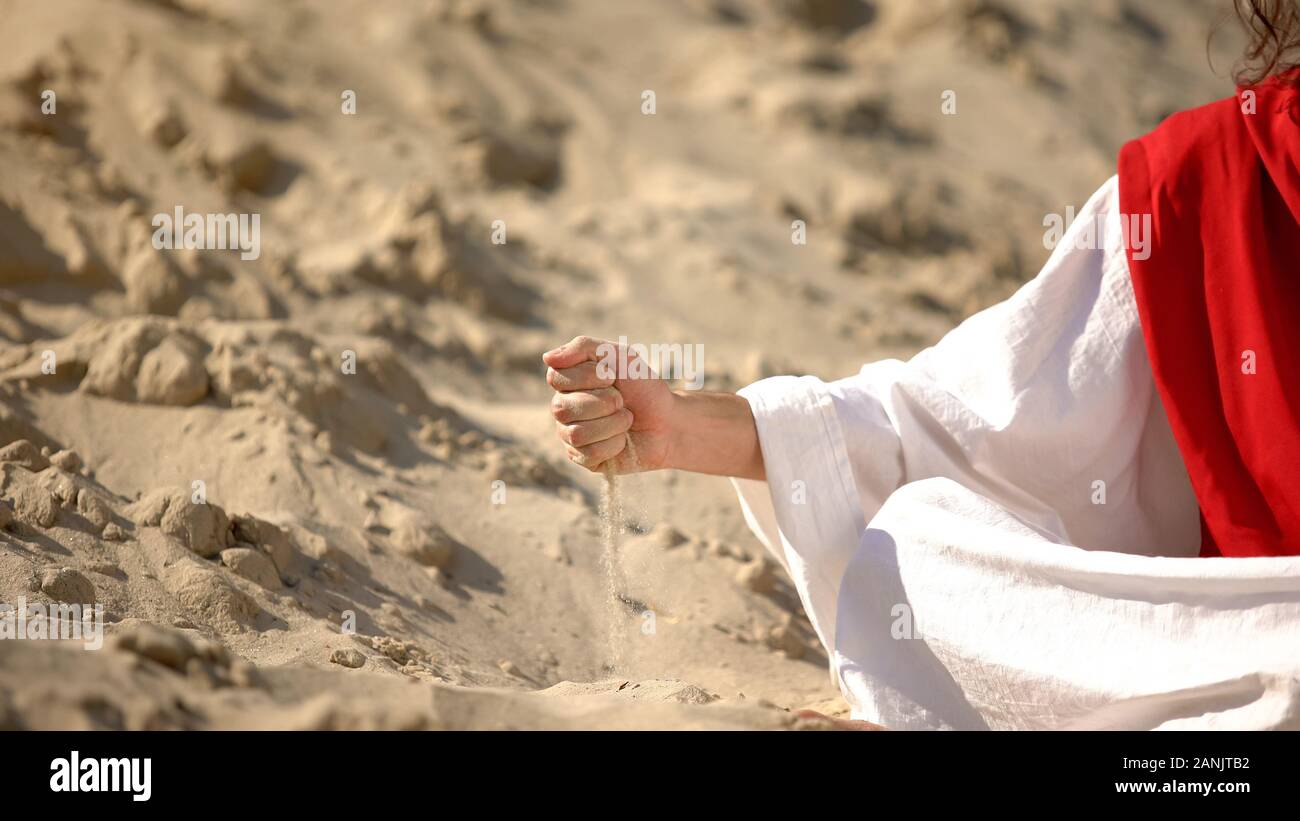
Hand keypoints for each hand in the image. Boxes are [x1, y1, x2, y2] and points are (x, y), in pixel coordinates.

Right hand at [543, 336, 676, 473]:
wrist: (668, 421)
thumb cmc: (643, 387)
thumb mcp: (620, 355)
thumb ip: (584, 348)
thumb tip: (546, 356)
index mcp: (567, 382)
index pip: (555, 378)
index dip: (588, 377)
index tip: (611, 376)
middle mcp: (563, 409)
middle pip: (563, 408)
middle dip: (604, 402)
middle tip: (622, 401)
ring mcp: (570, 436)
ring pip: (577, 434)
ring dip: (612, 424)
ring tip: (626, 419)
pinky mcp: (584, 459)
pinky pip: (590, 454)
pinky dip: (615, 444)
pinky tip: (623, 440)